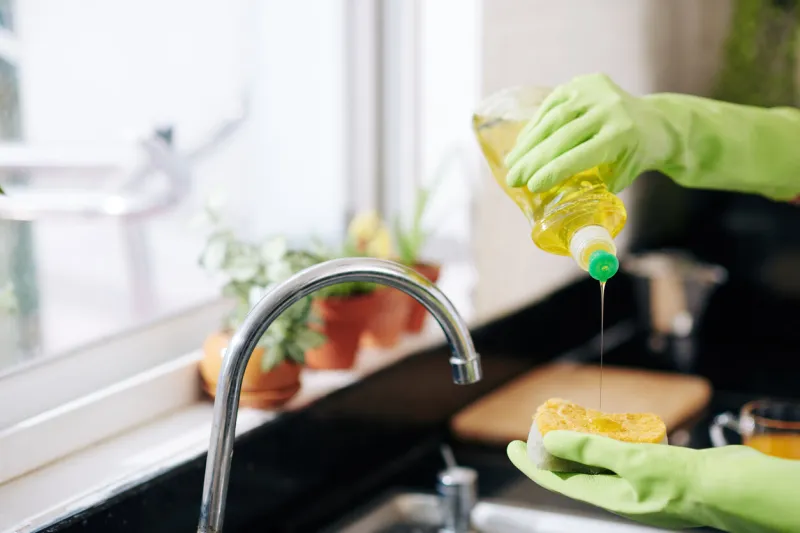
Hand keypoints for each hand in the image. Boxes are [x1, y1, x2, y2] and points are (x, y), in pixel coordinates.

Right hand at [504, 73, 673, 194]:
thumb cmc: (632, 158)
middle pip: (562, 136)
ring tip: (512, 163)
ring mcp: (596, 91)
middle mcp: (610, 109)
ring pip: (553, 119)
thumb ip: (586, 187)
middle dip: (533, 160)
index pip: (580, 155)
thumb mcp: (616, 177)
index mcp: (622, 135)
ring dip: (528, 143)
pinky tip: (523, 143)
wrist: (655, 122)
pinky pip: (552, 105)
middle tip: (512, 179)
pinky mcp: (585, 82)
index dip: (553, 171)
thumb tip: (550, 202)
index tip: (530, 187)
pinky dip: (535, 126)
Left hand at [508, 431, 799, 532]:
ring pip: (598, 463)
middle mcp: (620, 494)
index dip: (531, 464)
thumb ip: (590, 451)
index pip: (557, 481)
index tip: (510, 447)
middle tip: (538, 428)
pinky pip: (621, 457)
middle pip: (574, 472)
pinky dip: (609, 442)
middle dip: (553, 452)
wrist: (734, 489)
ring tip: (567, 424)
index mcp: (609, 499)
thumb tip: (551, 441)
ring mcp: (637, 484)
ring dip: (580, 445)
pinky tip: (608, 427)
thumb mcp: (632, 462)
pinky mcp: (655, 472)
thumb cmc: (686, 483)